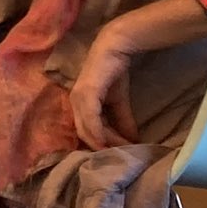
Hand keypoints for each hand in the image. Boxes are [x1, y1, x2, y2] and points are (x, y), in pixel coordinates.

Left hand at [71, 24, 140, 148]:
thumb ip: (122, 122)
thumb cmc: (113, 74)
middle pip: (85, 135)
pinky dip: (100, 133)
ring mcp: (78, 98)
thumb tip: (132, 143)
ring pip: (87, 130)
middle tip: (122, 158)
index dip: (102, 146)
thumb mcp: (119, 103)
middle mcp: (74, 103)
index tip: (118, 157)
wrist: (114, 50)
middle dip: (104, 148)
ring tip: (124, 150)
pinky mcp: (85, 93)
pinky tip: (112, 141)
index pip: (86, 133)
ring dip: (106, 143)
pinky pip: (90, 119)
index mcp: (78, 106)